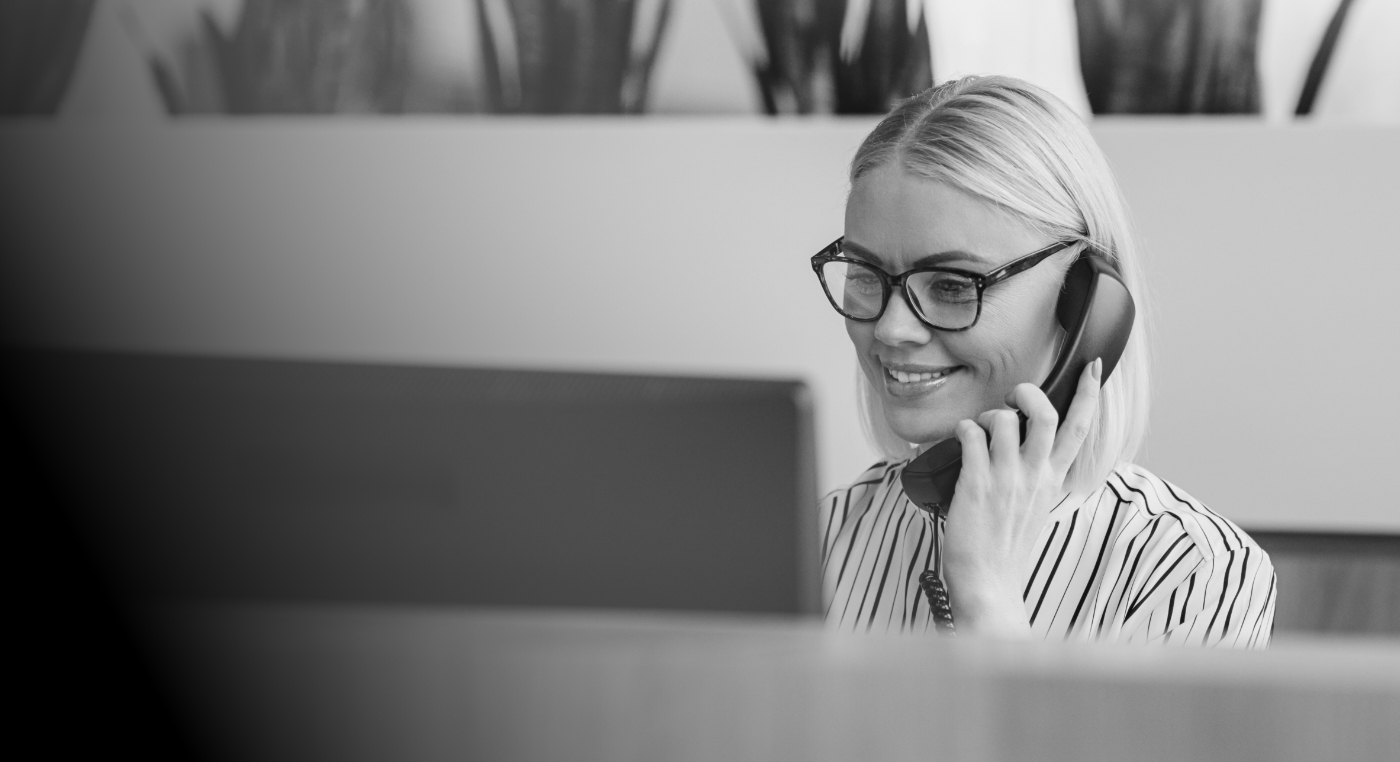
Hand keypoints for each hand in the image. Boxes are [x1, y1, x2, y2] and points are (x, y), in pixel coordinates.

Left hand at [940, 358, 1102, 637]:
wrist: (989, 586)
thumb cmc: (1006, 550)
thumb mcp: (1035, 508)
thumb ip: (1036, 478)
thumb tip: (1023, 450)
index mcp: (1053, 481)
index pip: (1079, 430)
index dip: (1088, 394)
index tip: (1093, 367)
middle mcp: (1035, 476)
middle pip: (1046, 414)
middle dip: (1030, 392)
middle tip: (1015, 395)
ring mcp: (1007, 479)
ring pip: (1005, 419)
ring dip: (989, 415)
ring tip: (979, 431)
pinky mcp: (976, 484)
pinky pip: (971, 435)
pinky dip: (964, 430)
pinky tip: (960, 440)